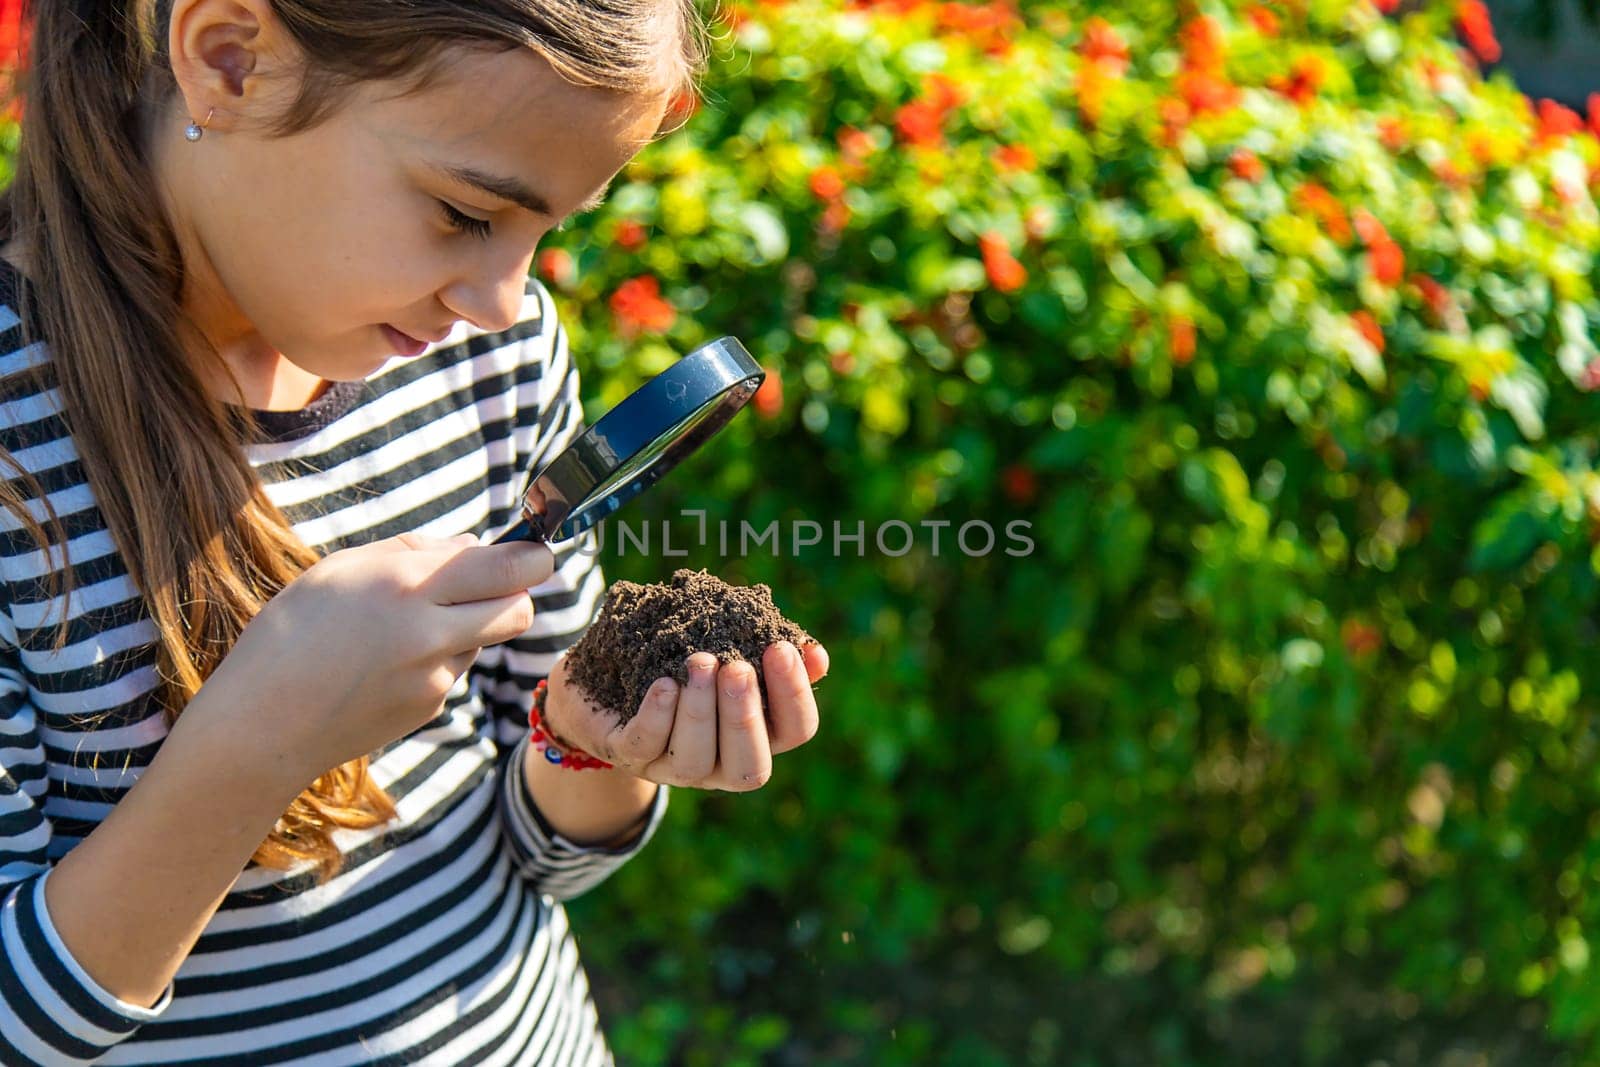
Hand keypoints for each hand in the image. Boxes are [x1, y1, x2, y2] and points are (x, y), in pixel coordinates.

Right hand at [203, 532, 554, 787]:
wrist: (261, 726)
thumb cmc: (290, 633)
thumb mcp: (341, 569)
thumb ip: (415, 551)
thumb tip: (475, 544)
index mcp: (405, 585)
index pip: (510, 567)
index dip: (533, 556)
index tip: (532, 549)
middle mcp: (429, 631)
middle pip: (520, 608)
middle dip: (515, 592)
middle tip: (486, 582)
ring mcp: (435, 676)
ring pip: (485, 636)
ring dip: (469, 623)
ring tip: (405, 625)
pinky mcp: (431, 706)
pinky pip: (454, 667)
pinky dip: (438, 657)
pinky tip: (387, 662)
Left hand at [542, 640, 828, 790]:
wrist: (605, 681)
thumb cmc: (680, 662)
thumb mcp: (727, 653)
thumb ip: (768, 654)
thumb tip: (815, 653)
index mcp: (757, 735)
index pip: (796, 731)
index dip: (795, 695)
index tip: (781, 648)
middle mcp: (719, 764)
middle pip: (750, 766)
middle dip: (745, 717)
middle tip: (738, 667)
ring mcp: (672, 767)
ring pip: (695, 761)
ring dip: (700, 711)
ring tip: (699, 662)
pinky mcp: (627, 756)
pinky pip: (644, 746)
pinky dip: (657, 716)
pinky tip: (663, 683)